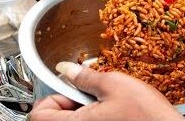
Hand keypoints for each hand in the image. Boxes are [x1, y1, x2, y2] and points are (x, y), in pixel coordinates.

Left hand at [29, 62, 184, 120]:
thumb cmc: (146, 114)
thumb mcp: (114, 84)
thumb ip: (85, 77)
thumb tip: (66, 69)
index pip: (38, 114)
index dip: (53, 96)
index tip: (72, 89)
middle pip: (55, 118)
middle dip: (71, 102)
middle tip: (93, 95)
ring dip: (85, 110)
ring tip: (108, 103)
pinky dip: (96, 117)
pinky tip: (115, 113)